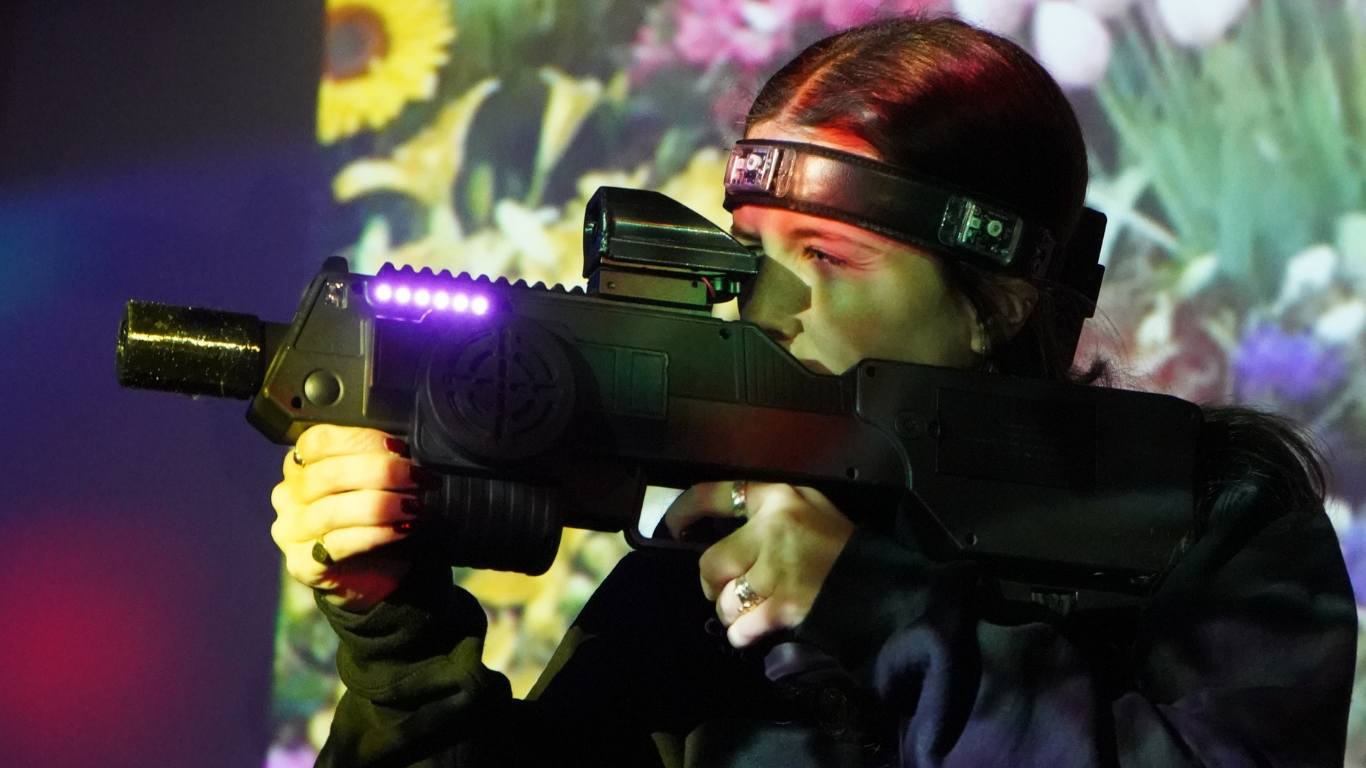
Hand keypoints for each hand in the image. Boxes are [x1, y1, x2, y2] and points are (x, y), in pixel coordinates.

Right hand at [270, 425, 434, 611]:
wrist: (369, 575)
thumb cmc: (370, 521)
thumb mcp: (372, 482)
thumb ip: (377, 461)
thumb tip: (405, 451)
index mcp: (300, 466)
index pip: (317, 441)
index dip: (360, 440)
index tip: (399, 448)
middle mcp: (289, 496)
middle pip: (328, 474)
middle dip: (379, 472)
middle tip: (415, 477)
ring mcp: (292, 532)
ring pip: (331, 511)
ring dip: (380, 504)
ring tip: (413, 506)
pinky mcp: (303, 564)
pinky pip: (339, 544)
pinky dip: (376, 534)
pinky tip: (400, 529)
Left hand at [664, 482, 853, 647]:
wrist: (883, 588)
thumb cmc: (849, 550)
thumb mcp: (815, 509)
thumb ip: (776, 511)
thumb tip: (731, 524)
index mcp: (780, 499)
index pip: (716, 494)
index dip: (685, 510)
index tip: (672, 524)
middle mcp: (773, 529)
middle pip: (712, 561)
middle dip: (715, 583)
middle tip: (728, 589)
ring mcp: (777, 568)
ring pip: (725, 598)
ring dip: (732, 612)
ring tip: (752, 611)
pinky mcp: (783, 604)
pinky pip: (741, 627)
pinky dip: (743, 634)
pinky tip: (754, 631)